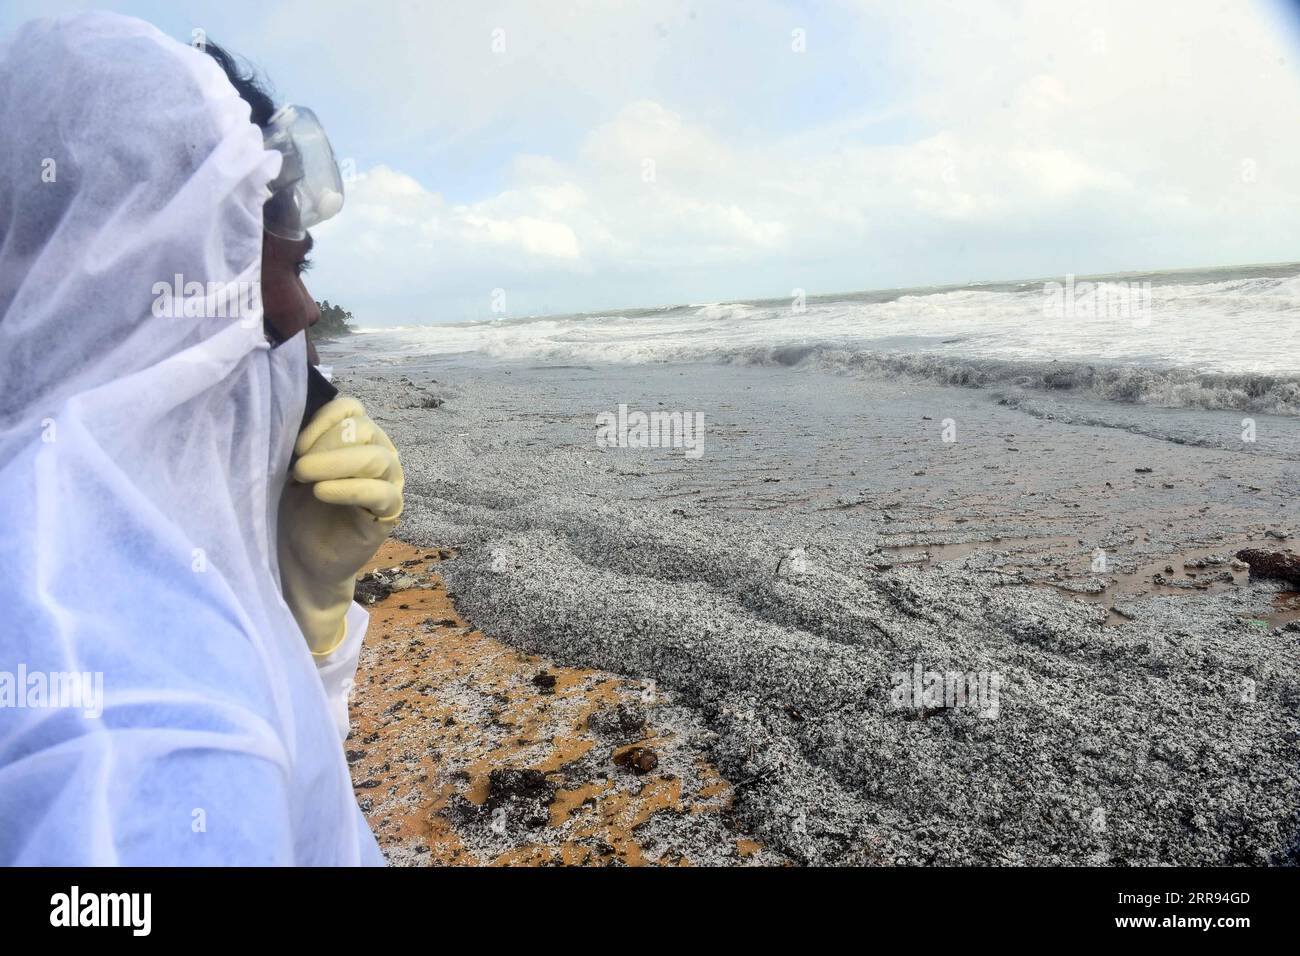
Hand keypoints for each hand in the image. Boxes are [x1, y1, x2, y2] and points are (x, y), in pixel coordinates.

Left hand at [278, 397, 403, 654]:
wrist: (302, 558)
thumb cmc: (296, 509)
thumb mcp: (294, 468)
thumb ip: (302, 443)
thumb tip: (289, 417)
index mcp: (356, 437)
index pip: (351, 408)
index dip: (323, 419)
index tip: (295, 445)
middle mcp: (379, 453)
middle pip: (363, 429)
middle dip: (326, 444)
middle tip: (297, 467)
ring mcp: (389, 483)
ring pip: (376, 457)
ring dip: (336, 463)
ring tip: (305, 477)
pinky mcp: (390, 512)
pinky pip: (380, 492)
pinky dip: (349, 488)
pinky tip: (321, 493)